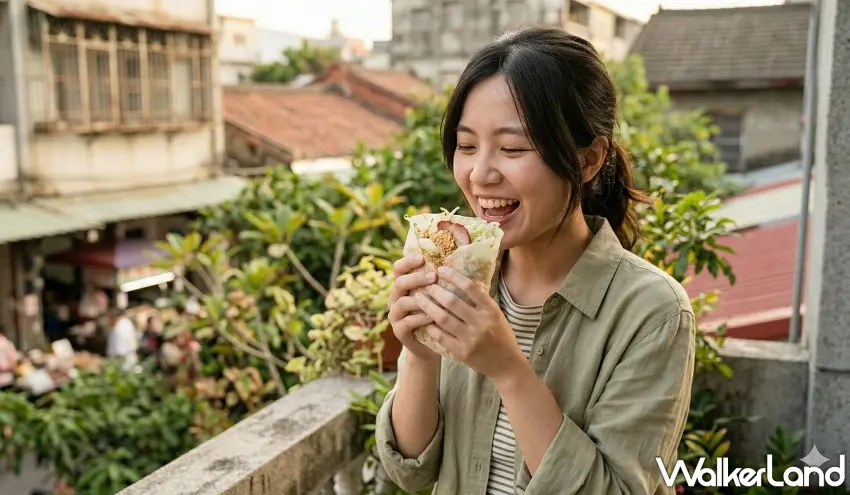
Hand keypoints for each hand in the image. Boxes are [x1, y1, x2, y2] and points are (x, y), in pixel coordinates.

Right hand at [387, 254, 438, 361]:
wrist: (430, 344)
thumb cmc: (436, 314)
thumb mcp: (436, 296)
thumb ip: (437, 282)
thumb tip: (451, 262)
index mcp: (403, 286)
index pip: (398, 269)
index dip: (407, 261)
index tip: (422, 258)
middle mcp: (395, 298)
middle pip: (400, 282)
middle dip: (417, 278)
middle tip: (434, 277)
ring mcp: (395, 315)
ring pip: (402, 302)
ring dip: (420, 299)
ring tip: (436, 298)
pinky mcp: (399, 330)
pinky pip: (407, 322)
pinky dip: (421, 318)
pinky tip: (434, 316)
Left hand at [414, 266, 525, 380]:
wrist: (507, 365)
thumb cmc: (501, 335)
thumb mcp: (496, 314)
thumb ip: (480, 301)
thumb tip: (458, 281)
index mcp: (491, 310)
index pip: (470, 287)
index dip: (453, 276)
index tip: (441, 269)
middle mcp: (482, 323)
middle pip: (452, 302)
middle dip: (435, 291)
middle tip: (425, 285)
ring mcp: (471, 339)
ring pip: (443, 319)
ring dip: (428, 307)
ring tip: (418, 299)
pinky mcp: (463, 352)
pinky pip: (441, 336)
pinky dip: (431, 327)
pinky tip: (425, 320)